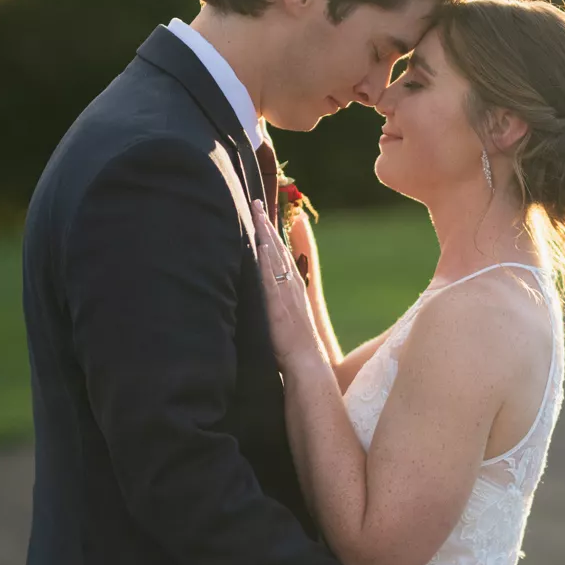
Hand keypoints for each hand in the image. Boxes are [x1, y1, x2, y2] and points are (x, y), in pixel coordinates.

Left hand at [251, 198, 321, 369]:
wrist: (307, 362)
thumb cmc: (296, 348)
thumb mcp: (287, 319)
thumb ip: (278, 305)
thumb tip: (269, 299)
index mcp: (294, 288)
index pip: (282, 254)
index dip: (272, 234)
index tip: (263, 216)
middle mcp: (292, 285)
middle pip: (278, 248)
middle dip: (267, 224)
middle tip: (256, 202)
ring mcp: (286, 292)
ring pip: (275, 256)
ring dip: (265, 233)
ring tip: (256, 212)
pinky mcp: (278, 303)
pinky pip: (271, 275)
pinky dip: (267, 259)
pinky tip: (260, 244)